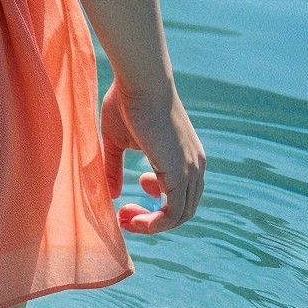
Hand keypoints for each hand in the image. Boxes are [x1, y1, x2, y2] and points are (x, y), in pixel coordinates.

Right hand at [100, 76, 203, 232]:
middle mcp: (195, 164)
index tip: (129, 205)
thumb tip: (113, 195)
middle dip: (153, 220)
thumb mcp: (118, 141)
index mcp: (186, 155)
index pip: (180, 194)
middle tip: (125, 217)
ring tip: (126, 220)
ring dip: (151, 225)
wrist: (142, 82)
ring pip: (180, 215)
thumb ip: (115, 168)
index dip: (155, 207)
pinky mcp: (181, 172)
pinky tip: (133, 219)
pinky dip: (155, 224)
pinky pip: (173, 213)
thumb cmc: (128, 102)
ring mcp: (191, 168)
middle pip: (183, 209)